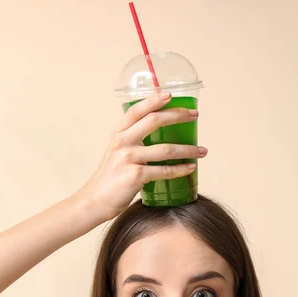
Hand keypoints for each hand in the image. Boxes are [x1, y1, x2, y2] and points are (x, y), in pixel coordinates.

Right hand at [76, 92, 207, 224]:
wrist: (95, 201)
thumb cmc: (110, 179)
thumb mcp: (116, 154)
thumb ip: (132, 143)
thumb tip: (159, 138)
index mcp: (118, 134)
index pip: (136, 109)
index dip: (154, 99)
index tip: (171, 95)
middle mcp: (122, 142)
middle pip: (154, 121)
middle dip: (178, 116)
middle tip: (195, 116)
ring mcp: (129, 158)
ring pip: (165, 149)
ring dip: (188, 149)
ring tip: (202, 150)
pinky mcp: (135, 175)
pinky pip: (164, 171)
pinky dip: (180, 170)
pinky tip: (190, 168)